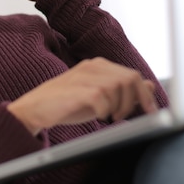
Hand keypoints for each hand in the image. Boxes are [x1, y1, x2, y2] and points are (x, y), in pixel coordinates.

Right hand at [7, 58, 158, 135]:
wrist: (33, 109)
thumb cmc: (65, 104)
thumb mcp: (98, 98)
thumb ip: (122, 90)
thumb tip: (150, 85)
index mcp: (98, 66)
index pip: (132, 75)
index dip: (145, 94)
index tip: (151, 111)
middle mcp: (92, 67)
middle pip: (129, 79)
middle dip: (134, 101)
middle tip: (125, 116)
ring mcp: (83, 77)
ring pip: (118, 87)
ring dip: (119, 106)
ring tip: (111, 117)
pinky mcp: (75, 90)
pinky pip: (101, 97)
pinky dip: (104, 110)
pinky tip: (99, 116)